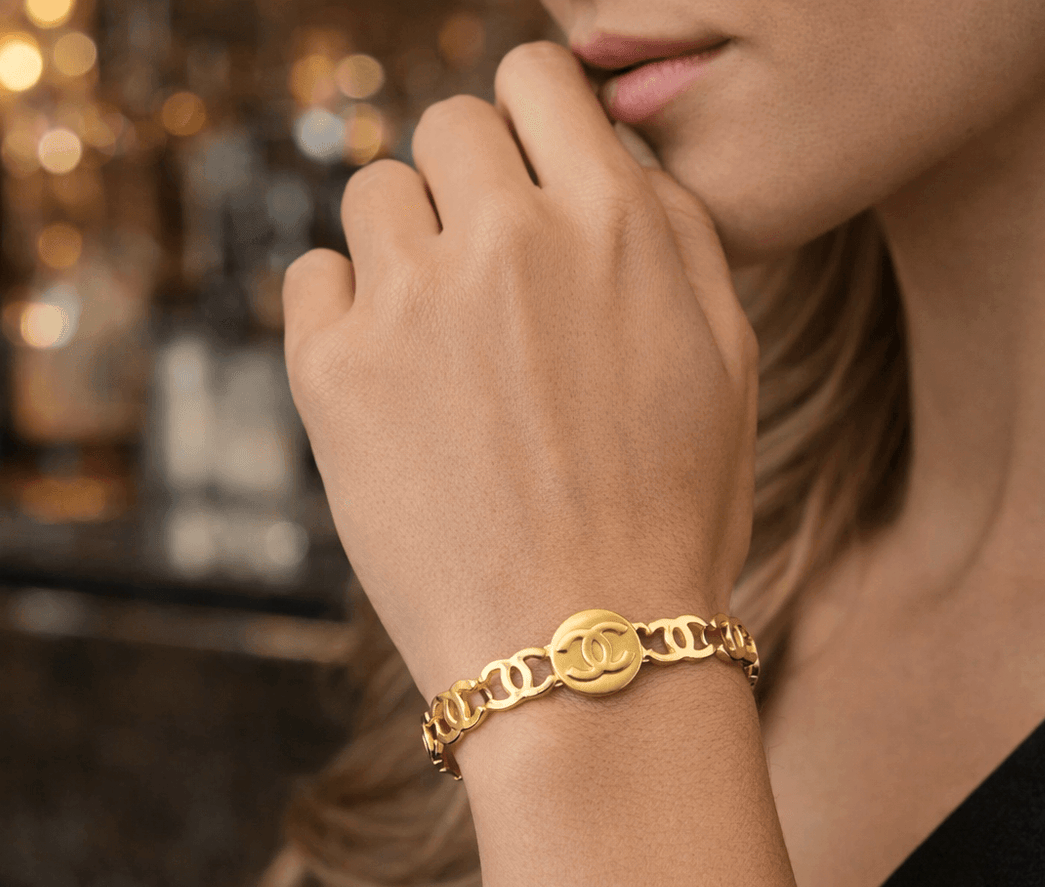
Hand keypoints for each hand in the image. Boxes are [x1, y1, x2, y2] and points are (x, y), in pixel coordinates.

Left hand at [281, 42, 757, 700]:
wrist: (586, 651)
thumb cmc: (674, 510)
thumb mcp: (731, 358)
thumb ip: (675, 230)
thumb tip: (614, 155)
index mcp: (614, 224)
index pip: (537, 77)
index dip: (532, 112)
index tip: (528, 159)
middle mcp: (507, 239)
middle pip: (448, 124)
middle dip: (470, 180)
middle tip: (492, 267)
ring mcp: (410, 302)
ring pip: (373, 192)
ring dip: (408, 242)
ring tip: (446, 336)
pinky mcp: (331, 370)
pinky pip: (313, 275)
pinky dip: (347, 308)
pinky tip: (396, 376)